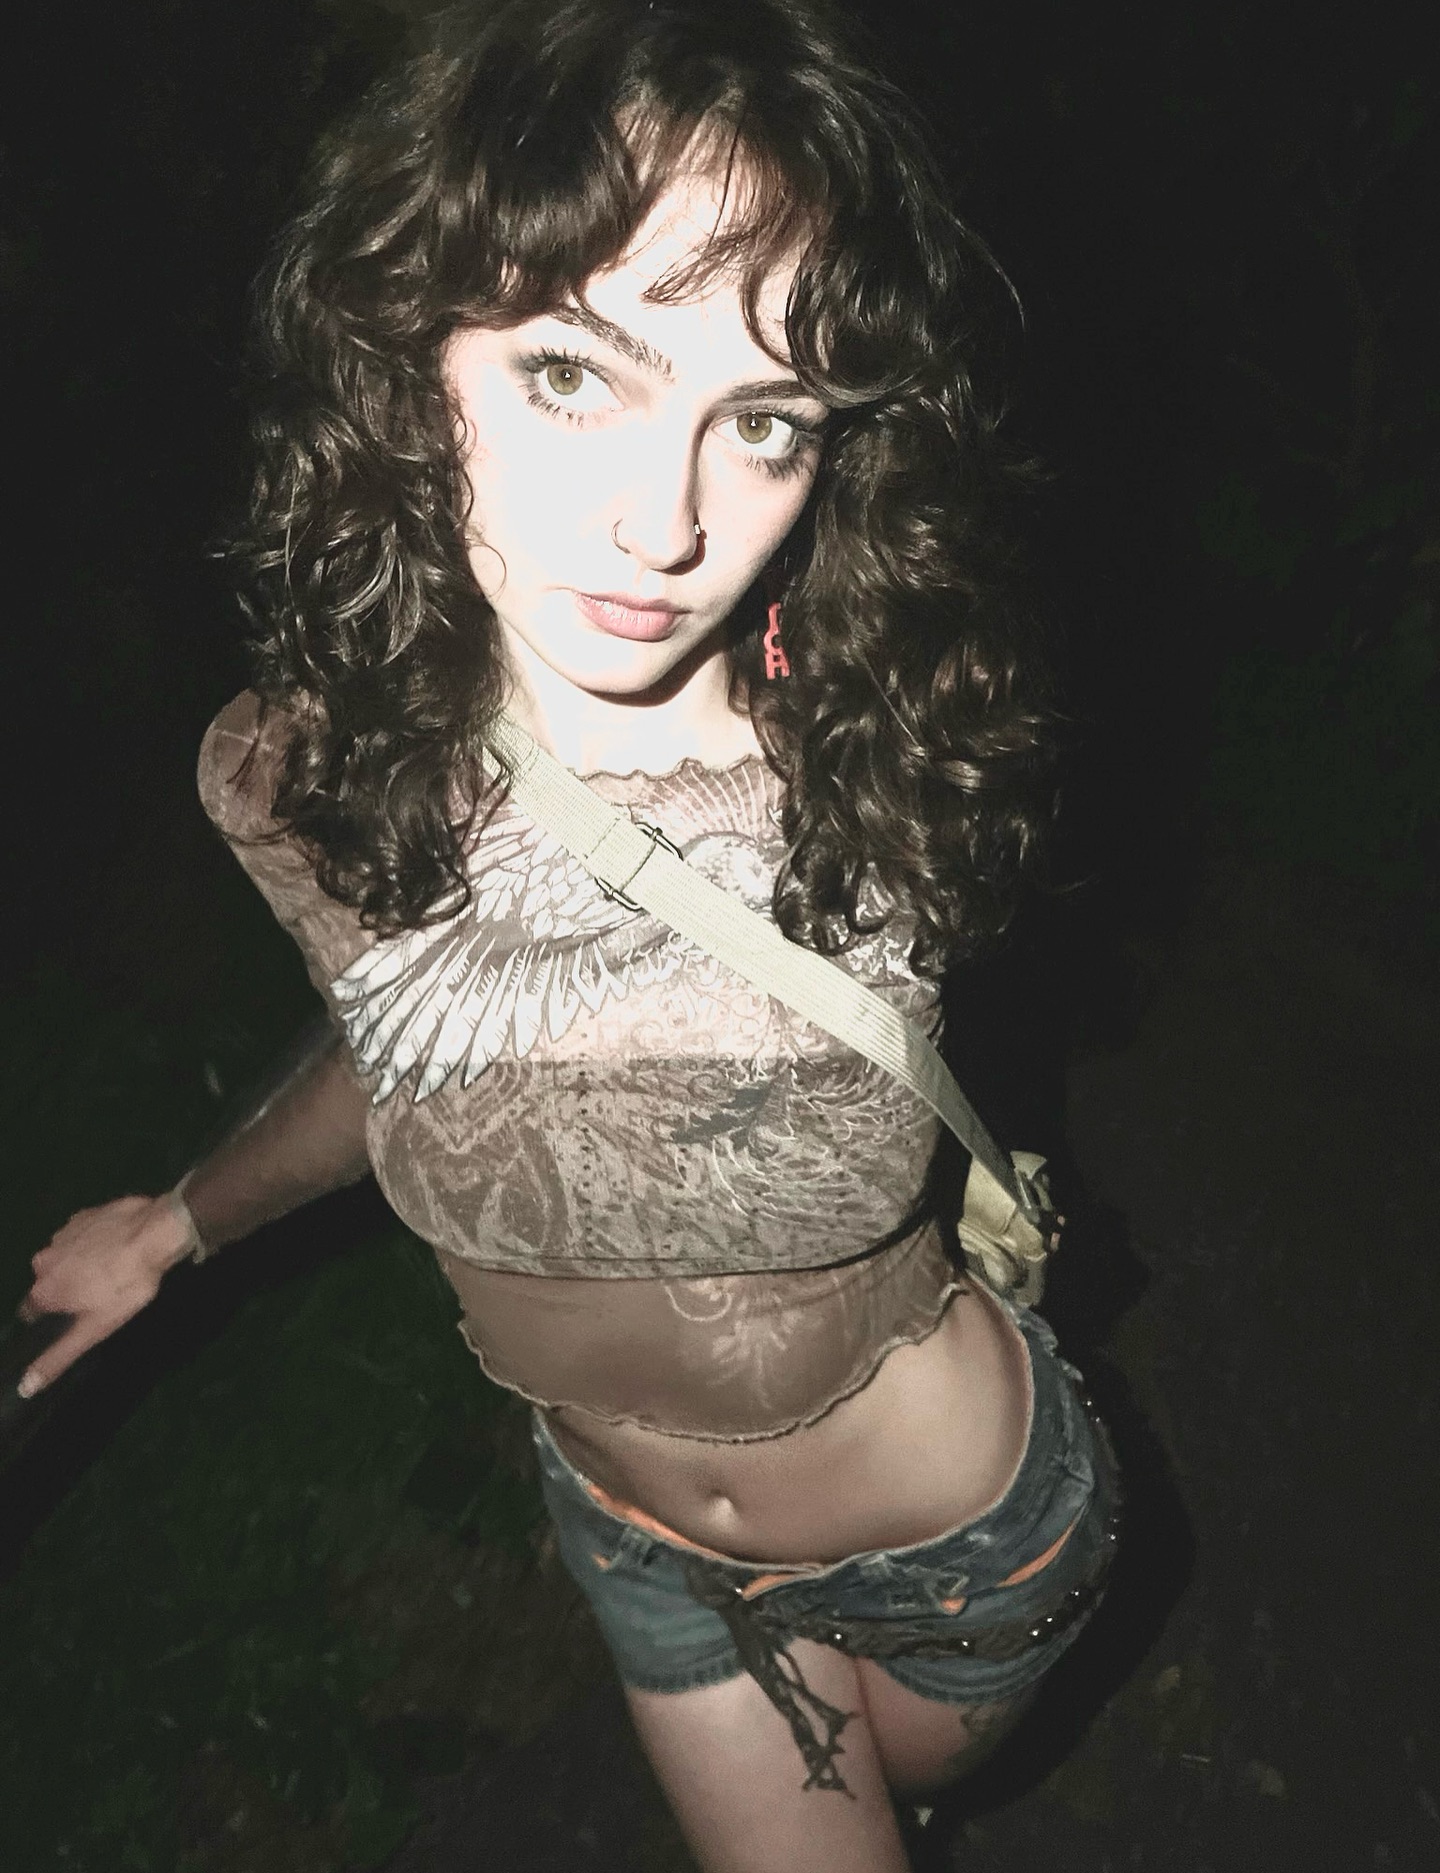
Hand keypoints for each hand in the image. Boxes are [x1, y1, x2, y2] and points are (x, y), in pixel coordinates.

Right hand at [14, 1194, 194, 1396]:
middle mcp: (44, 1259)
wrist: (155, 1234)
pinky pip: (82, 1235)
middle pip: (51, 1281)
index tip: (71, 1316)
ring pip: (66, 1256)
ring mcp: (63, 1233)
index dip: (52, 1315)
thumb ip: (58, 1357)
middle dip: (68, 1288)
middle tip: (98, 1294)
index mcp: (43, 1289)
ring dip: (81, 1264)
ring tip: (110, 1270)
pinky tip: (115, 1247)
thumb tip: (24, 1386)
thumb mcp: (94, 1329)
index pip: (34, 1310)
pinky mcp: (84, 1215)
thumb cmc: (125, 1286)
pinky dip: (94, 1242)